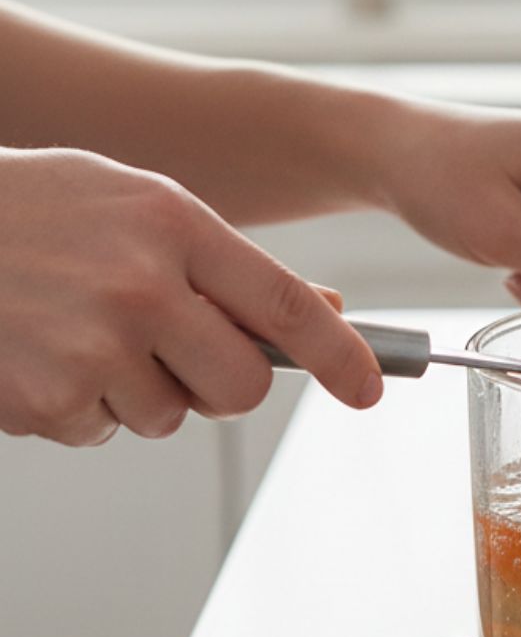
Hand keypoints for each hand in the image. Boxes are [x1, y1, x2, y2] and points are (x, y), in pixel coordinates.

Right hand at [0, 147, 381, 445]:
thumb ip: (225, 263)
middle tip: (175, 353)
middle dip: (219, 385)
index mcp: (174, 228)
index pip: (288, 306)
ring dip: (136, 391)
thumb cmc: (34, 210)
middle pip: (239, 387)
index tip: (369, 388)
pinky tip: (39, 351)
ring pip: (167, 416)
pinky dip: (77, 406)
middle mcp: (141, 288)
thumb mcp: (135, 204)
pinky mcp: (45, 398)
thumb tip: (326, 311)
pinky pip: (99, 432)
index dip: (341, 356)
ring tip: (79, 331)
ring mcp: (91, 347)